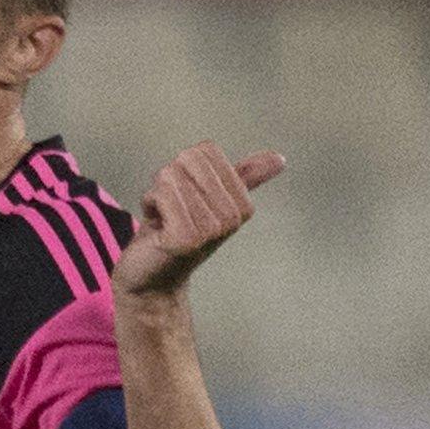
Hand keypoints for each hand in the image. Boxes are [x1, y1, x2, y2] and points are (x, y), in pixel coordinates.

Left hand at [111, 142, 283, 299]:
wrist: (152, 278)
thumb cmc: (175, 233)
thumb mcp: (209, 199)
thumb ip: (243, 177)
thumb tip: (280, 158)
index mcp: (242, 204)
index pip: (205, 151)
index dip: (184, 168)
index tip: (184, 197)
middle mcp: (232, 218)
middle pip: (187, 160)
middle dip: (167, 179)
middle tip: (170, 209)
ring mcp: (212, 230)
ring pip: (170, 176)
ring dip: (156, 195)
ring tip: (164, 219)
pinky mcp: (186, 239)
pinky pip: (161, 194)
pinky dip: (149, 204)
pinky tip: (157, 226)